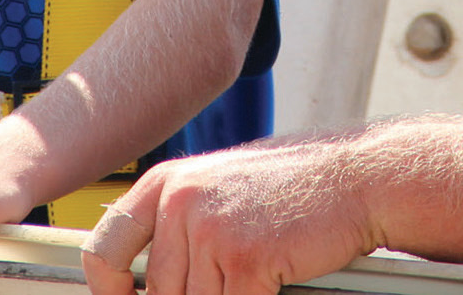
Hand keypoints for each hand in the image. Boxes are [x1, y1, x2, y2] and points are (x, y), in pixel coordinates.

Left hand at [80, 133, 382, 294]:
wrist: (357, 178)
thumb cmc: (295, 188)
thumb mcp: (222, 190)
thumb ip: (183, 226)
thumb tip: (151, 283)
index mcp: (167, 183)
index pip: (105, 251)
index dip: (109, 292)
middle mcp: (181, 202)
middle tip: (230, 284)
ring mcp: (212, 230)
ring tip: (257, 278)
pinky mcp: (246, 258)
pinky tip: (274, 287)